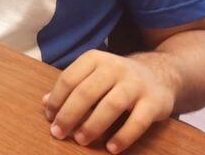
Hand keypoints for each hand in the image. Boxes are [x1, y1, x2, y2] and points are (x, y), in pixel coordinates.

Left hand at [42, 49, 175, 153]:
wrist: (159, 74)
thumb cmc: (117, 78)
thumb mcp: (93, 75)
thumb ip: (71, 87)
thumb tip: (45, 103)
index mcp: (95, 59)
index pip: (69, 79)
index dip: (56, 99)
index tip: (50, 118)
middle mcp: (114, 67)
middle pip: (86, 92)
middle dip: (69, 115)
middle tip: (59, 133)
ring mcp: (135, 84)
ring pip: (110, 105)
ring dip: (93, 125)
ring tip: (81, 140)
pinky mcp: (154, 101)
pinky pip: (137, 122)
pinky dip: (123, 136)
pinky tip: (111, 148)